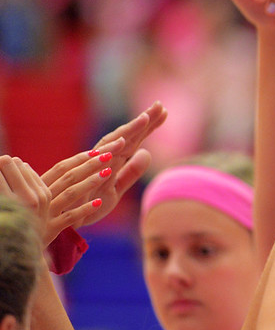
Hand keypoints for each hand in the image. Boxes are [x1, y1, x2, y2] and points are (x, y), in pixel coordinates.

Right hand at [0, 156, 105, 246]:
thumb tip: (24, 164)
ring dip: (91, 181)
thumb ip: (32, 183)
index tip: (97, 150)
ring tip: (109, 171)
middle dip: (91, 164)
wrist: (11, 240)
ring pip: (71, 193)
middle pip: (70, 177)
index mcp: (38, 186)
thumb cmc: (19, 216)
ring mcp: (47, 213)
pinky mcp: (50, 229)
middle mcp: (42, 197)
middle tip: (109, 153)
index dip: (80, 158)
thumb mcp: (26, 197)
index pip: (61, 168)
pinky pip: (69, 217)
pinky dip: (84, 209)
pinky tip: (99, 202)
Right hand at [42, 101, 165, 227]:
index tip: (163, 110)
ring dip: (118, 143)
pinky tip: (109, 166)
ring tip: (138, 127)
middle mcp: (98, 164)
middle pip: (121, 140)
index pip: (131, 140)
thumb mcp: (115, 189)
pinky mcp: (76, 194)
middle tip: (157, 106)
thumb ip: (131, 172)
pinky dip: (96, 175)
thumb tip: (147, 152)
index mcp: (109, 162)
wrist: (57, 222)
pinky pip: (87, 183)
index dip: (147, 126)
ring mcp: (86, 177)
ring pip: (103, 155)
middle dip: (139, 124)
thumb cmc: (87, 203)